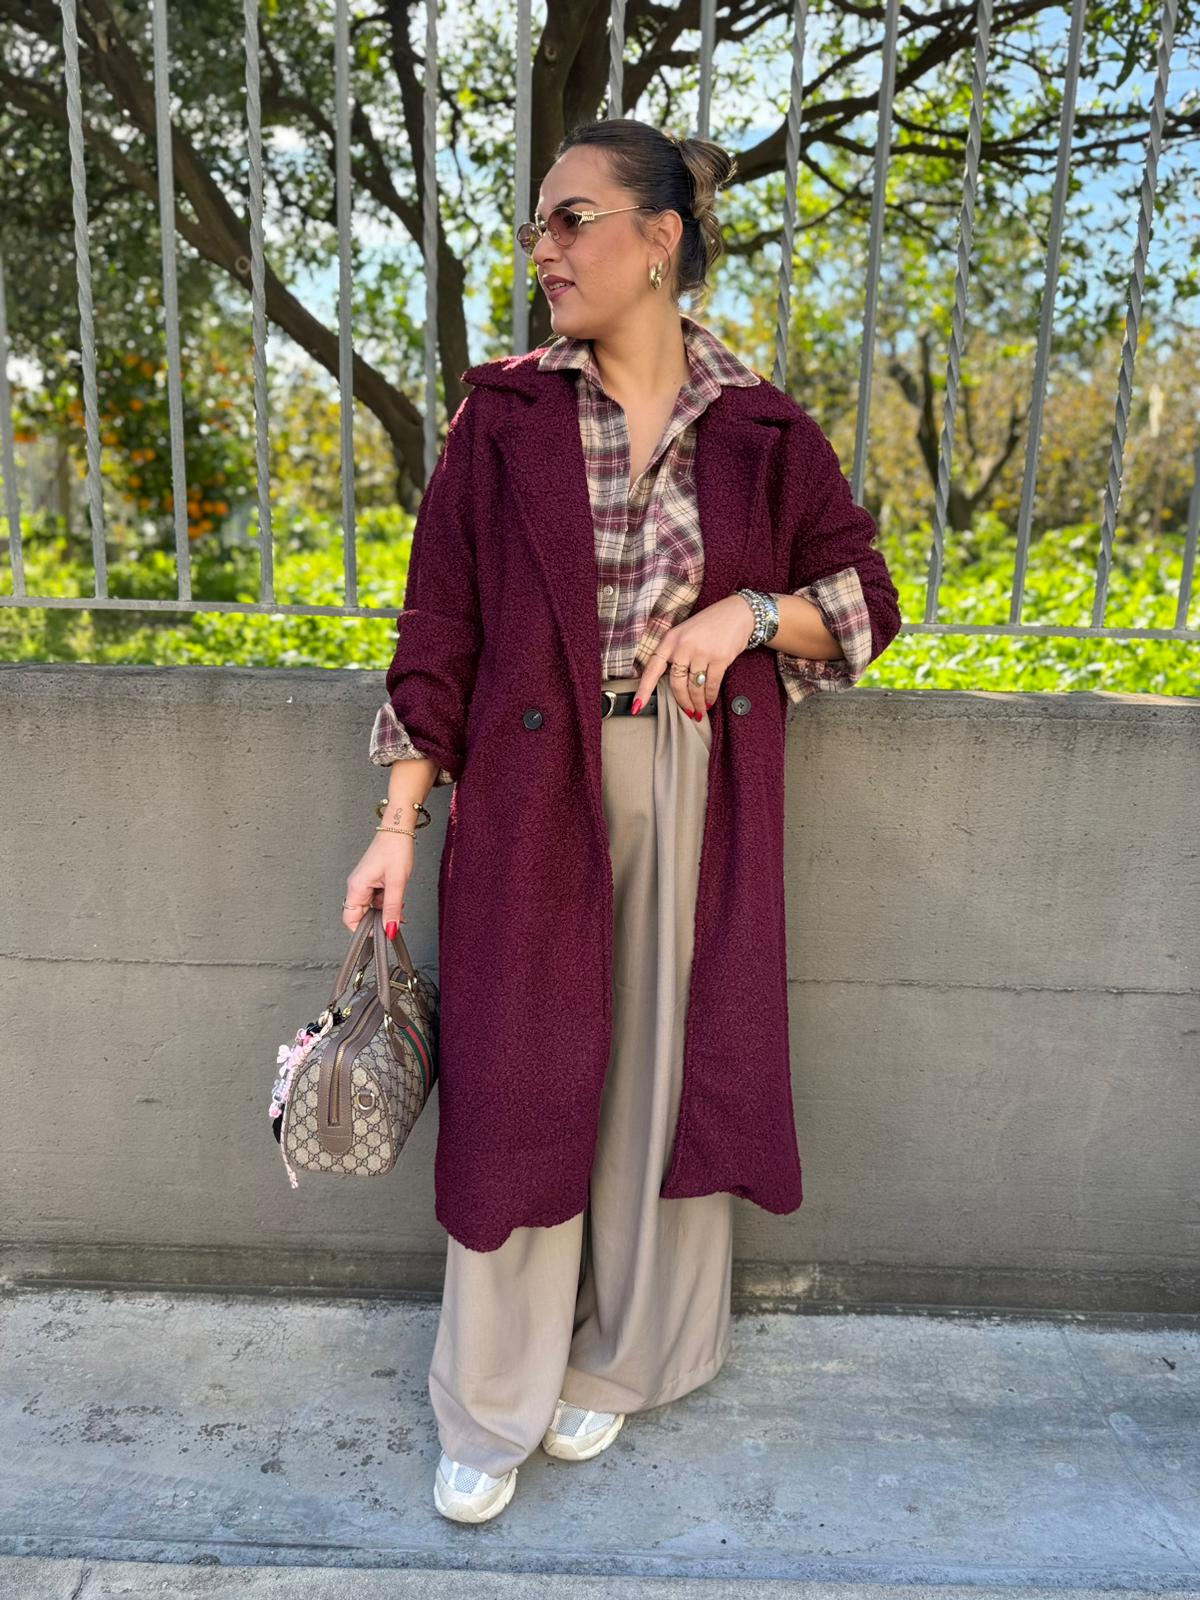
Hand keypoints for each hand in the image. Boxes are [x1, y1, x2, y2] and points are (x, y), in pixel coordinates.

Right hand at [342, 833, 413, 936]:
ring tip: (399, 904)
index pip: (350, 920)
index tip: (380, 932)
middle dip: (378, 920)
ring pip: (370, 907)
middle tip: (394, 918)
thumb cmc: (395, 849)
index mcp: (356, 887)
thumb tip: (389, 930)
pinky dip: (387, 902)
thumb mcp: (397, 882)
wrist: (399, 829)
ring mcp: (363, 882)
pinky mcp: (371, 879)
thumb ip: (393, 908)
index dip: (364, 930)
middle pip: (360, 915)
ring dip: (385, 910)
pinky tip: (398, 898)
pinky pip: (376, 898)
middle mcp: (356, 885)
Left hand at [631, 594, 753, 719]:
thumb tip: (672, 684)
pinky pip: (711, 684)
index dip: (644, 690)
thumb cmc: (709, 626)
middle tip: (688, 712)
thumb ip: (675, 654)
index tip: (637, 707)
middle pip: (676, 683)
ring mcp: (701, 651)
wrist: (737, 613)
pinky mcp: (719, 657)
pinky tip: (709, 701)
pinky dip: (710, 696)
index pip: (652, 668)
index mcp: (670, 639)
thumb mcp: (685, 634)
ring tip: (700, 711)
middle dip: (682, 702)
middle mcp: (683, 645)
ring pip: (694, 687)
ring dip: (697, 703)